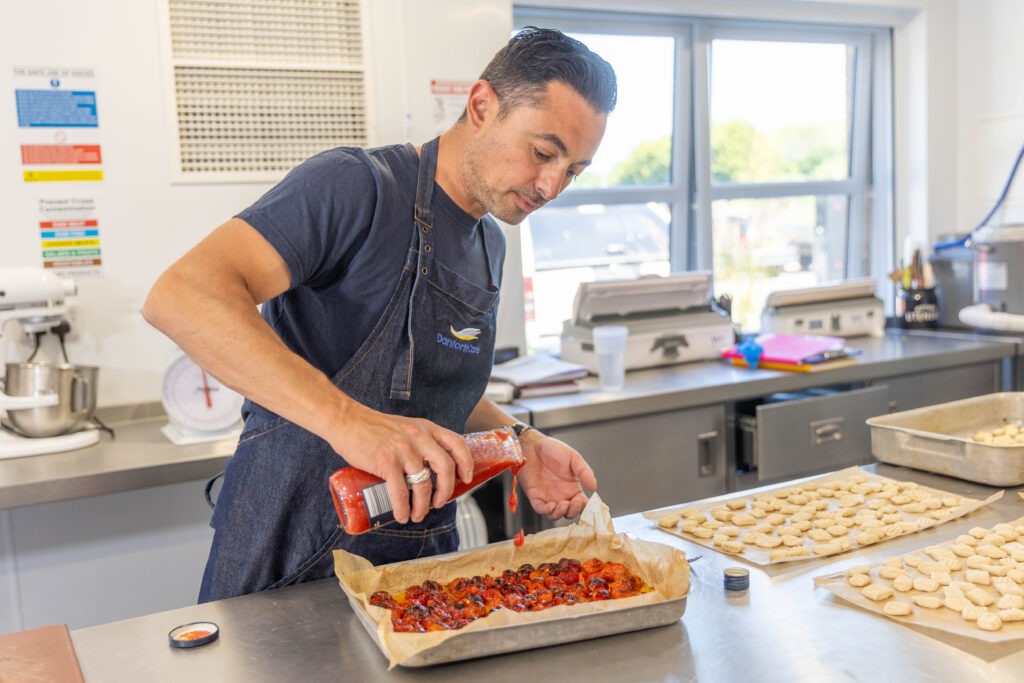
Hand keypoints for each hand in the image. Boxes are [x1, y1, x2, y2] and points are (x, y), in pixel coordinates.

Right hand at [326, 404, 472, 524]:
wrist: (345, 420)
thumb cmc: (372, 426)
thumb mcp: (405, 426)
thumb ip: (417, 441)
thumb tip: (427, 468)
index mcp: (426, 428)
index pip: (457, 443)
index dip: (466, 463)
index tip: (466, 478)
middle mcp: (419, 437)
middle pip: (445, 468)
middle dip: (446, 491)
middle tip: (440, 502)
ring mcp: (403, 450)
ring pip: (424, 485)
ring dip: (423, 506)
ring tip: (417, 514)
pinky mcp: (386, 462)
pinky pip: (401, 492)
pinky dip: (403, 508)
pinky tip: (401, 515)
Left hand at [517, 430, 596, 519]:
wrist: (532, 445)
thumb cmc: (552, 449)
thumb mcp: (573, 457)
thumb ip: (584, 471)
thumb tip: (594, 487)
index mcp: (572, 487)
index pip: (581, 504)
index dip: (585, 507)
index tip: (586, 503)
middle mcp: (561, 494)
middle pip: (569, 512)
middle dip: (574, 511)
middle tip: (573, 503)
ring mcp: (548, 496)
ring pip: (556, 515)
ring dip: (561, 513)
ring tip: (563, 504)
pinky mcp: (535, 496)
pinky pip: (541, 509)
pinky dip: (547, 511)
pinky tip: (551, 504)